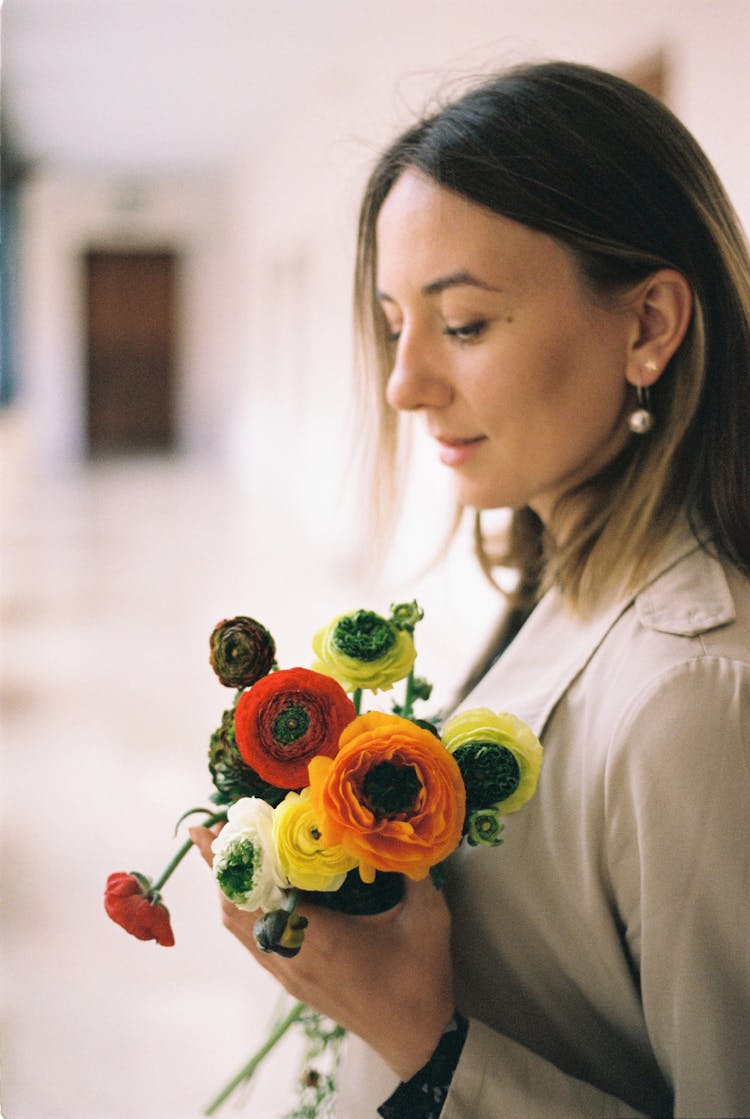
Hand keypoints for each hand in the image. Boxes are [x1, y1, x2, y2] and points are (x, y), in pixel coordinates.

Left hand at [190, 824, 454, 1080]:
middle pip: (235, 910)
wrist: (416, 1039)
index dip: (229, 863)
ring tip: (234, 852)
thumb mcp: (427, 918)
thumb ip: (415, 870)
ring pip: (240, 928)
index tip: (209, 829)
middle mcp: (294, 956)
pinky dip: (246, 911)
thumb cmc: (420, 979)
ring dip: (231, 889)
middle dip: (222, 867)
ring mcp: (290, 973)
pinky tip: (259, 890)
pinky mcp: (294, 982)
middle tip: (221, 828)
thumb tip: (402, 828)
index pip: (256, 896)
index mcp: (319, 938)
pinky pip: (254, 941)